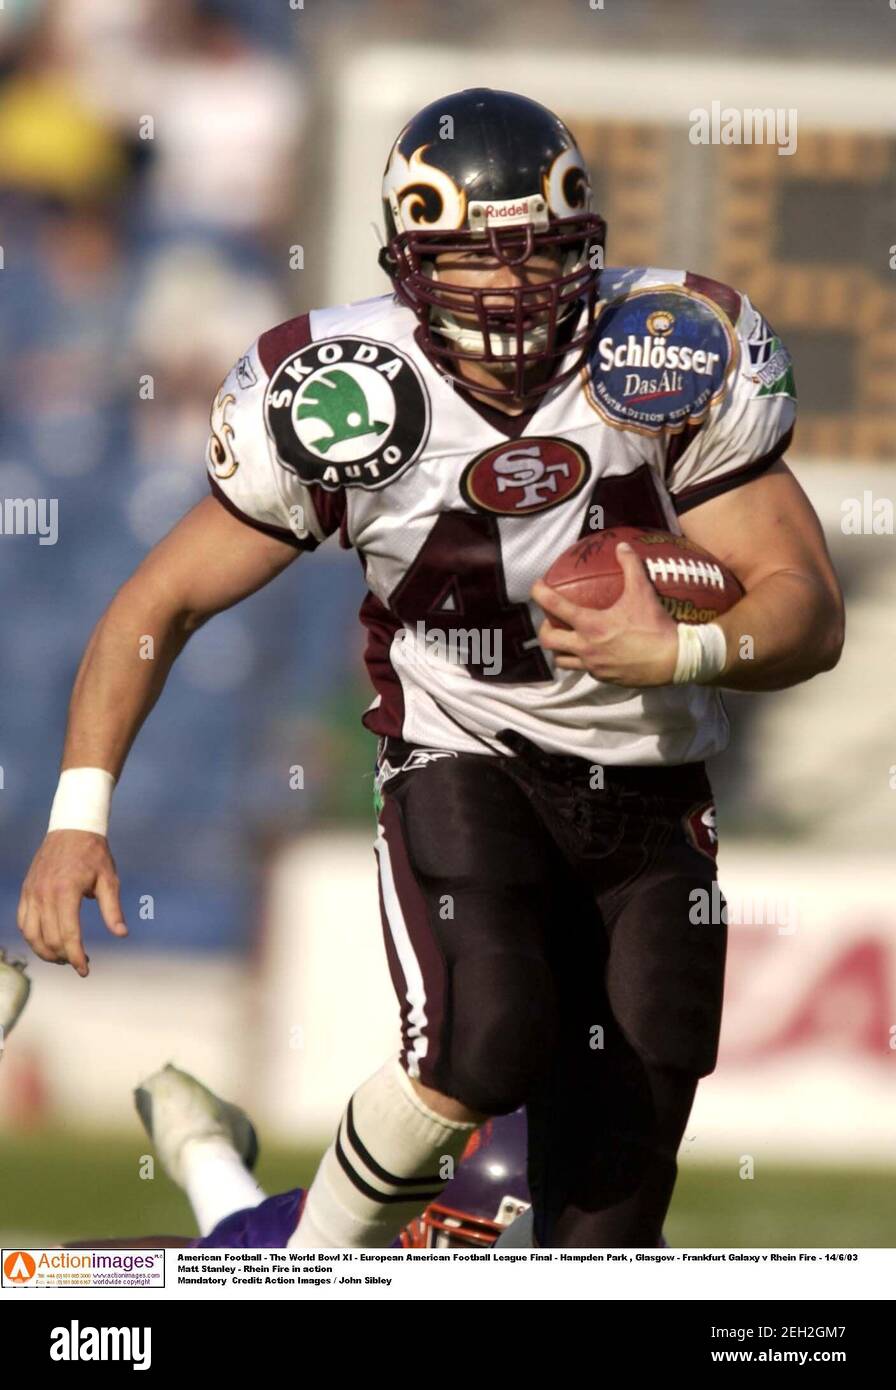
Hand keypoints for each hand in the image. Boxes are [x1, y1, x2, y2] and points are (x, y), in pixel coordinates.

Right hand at [17, 831, 127, 976]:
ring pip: (31, 935)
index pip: (68, 935)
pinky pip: (23, 922)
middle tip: (79, 961)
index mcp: (66, 891)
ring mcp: (32, 892)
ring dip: (45, 952)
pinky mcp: (27, 891)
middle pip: (49, 939)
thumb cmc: (94, 854)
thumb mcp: (109, 879)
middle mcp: (44, 894)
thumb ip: (112, 909)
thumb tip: (121, 934)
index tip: (85, 970)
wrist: (72, 828)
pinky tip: (46, 942)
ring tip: (63, 956)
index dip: (76, 957)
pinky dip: (32, 937)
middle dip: (64, 957)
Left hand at [532, 541, 678, 686]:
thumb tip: (622, 546)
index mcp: (590, 625)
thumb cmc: (655, 626)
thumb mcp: (643, 592)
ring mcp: (593, 666)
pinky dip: (581, 661)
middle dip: (544, 629)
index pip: (554, 606)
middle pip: (548, 641)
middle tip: (551, 621)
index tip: (537, 586)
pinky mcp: (604, 678)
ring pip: (561, 661)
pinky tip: (592, 652)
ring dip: (559, 650)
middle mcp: (585, 647)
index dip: (540, 594)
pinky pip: (584, 670)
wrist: (673, 661)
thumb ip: (630, 566)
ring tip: (566, 640)